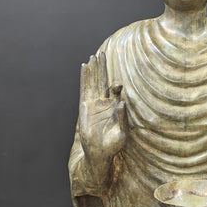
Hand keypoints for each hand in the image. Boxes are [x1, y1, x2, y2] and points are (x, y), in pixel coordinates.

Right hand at [79, 52, 126, 171]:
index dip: (116, 87)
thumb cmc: (113, 145)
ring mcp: (94, 103)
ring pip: (94, 82)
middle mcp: (105, 103)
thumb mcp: (122, 133)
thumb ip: (123, 118)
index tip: (117, 85)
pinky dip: (84, 77)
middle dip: (103, 68)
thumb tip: (123, 103)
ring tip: (94, 56)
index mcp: (115, 107)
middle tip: (103, 53)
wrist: (98, 153)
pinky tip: (84, 66)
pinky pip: (84, 88)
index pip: (116, 92)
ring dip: (94, 69)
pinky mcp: (85, 106)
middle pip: (104, 81)